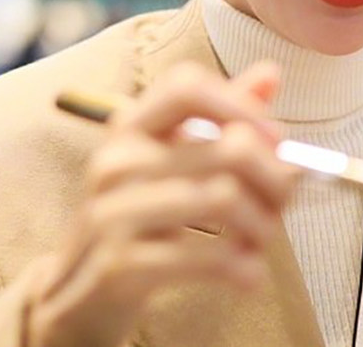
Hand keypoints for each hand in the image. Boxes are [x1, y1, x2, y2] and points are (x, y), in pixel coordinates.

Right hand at [26, 60, 297, 346]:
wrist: (77, 290)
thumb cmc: (140, 211)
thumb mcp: (171, 156)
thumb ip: (222, 113)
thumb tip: (271, 72)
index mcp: (131, 125)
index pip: (188, 86)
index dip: (242, 105)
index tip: (275, 137)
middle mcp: (117, 160)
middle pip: (229, 148)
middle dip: (275, 175)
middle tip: (286, 197)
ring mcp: (113, 212)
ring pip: (225, 197)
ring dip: (264, 222)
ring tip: (266, 234)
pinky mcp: (120, 265)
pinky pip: (206, 257)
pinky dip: (243, 266)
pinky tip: (250, 272)